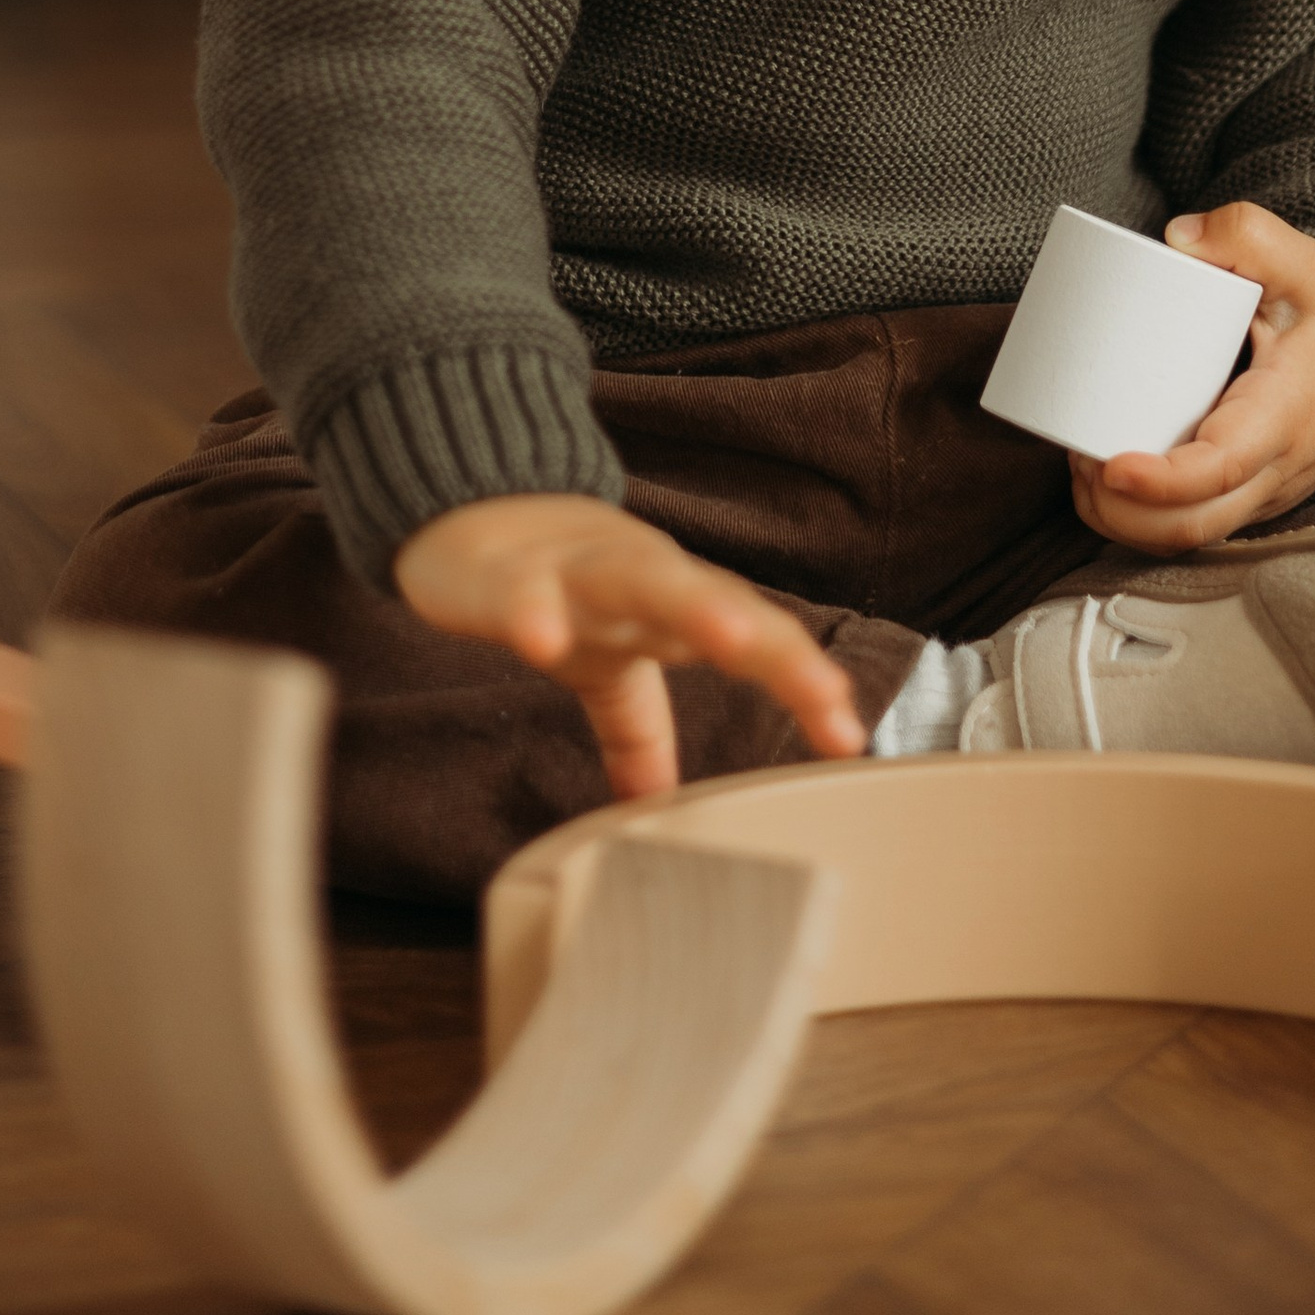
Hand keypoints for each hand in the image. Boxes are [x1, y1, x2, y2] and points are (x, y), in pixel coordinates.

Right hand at [394, 491, 868, 797]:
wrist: (465, 506)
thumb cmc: (552, 582)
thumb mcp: (602, 665)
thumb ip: (637, 730)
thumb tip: (657, 809)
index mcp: (671, 602)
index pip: (753, 636)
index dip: (802, 677)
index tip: (849, 735)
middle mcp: (638, 578)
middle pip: (721, 602)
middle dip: (777, 645)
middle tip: (827, 694)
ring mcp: (574, 569)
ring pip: (642, 577)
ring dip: (693, 603)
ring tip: (736, 640)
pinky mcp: (504, 572)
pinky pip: (522, 591)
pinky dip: (534, 611)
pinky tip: (543, 640)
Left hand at [1069, 202, 1314, 554]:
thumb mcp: (1303, 263)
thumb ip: (1249, 234)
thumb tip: (1177, 242)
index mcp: (1284, 418)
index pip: (1222, 470)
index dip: (1163, 483)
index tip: (1109, 467)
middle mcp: (1275, 473)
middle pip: (1195, 524)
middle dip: (1123, 512)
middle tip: (1076, 460)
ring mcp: (1260, 494)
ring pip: (1189, 539)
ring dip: (1124, 522)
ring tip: (1079, 471)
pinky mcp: (1244, 499)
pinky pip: (1193, 531)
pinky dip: (1142, 525)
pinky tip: (1102, 492)